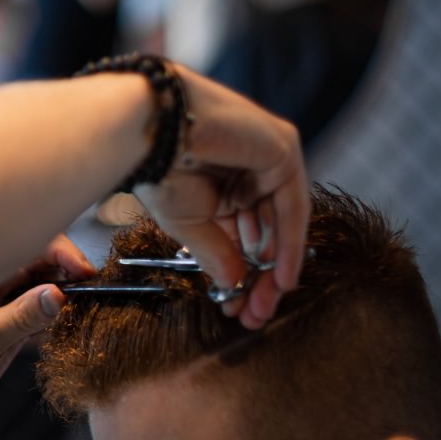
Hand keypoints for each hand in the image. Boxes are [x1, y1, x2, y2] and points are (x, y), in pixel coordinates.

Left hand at [0, 235, 91, 420]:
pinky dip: (58, 319)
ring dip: (66, 296)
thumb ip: (20, 317)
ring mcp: (3, 304)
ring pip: (45, 288)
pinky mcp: (11, 326)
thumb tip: (57, 295)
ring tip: (85, 308)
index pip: (25, 246)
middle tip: (92, 290)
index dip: (59, 253)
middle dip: (69, 272)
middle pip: (41, 264)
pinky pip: (42, 313)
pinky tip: (68, 327)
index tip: (83, 272)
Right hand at [134, 64, 308, 329]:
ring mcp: (267, 155)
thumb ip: (219, 252)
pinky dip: (289, 245)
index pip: (243, 229)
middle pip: (266, 229)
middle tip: (254, 312)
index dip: (243, 270)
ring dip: (275, 268)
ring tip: (264, 304)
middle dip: (261, 275)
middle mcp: (247, 166)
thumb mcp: (188, 222)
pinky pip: (292, 206)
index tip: (238, 306)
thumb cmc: (155, 165)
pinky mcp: (281, 148)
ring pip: (281, 221)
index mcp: (220, 177)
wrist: (149, 128)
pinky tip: (281, 278)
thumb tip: (235, 285)